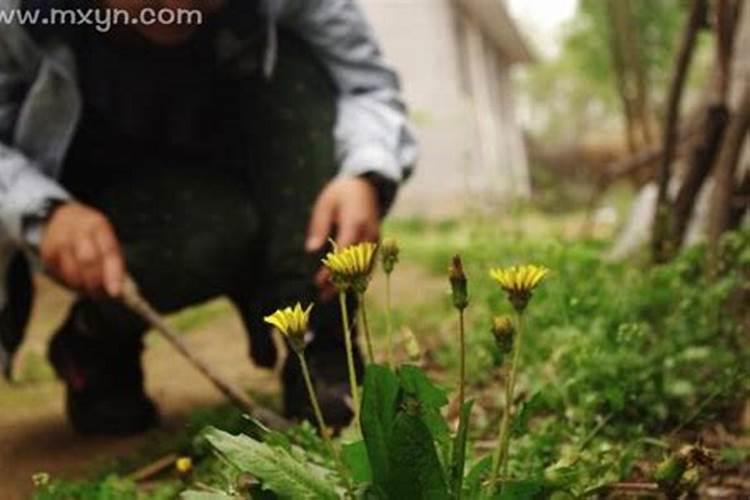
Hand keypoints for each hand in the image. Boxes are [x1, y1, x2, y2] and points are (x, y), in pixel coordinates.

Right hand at [40, 202, 124, 297]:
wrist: (61, 217)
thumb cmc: (92, 234)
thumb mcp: (106, 239)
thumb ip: (113, 261)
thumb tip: (118, 289)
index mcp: (98, 225)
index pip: (108, 251)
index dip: (112, 273)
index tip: (115, 292)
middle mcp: (77, 230)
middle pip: (87, 260)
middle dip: (96, 282)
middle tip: (103, 294)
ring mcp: (59, 240)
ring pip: (71, 272)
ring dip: (83, 286)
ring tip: (91, 290)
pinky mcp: (46, 252)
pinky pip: (59, 275)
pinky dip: (70, 283)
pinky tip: (77, 282)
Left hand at [306, 176, 379, 299]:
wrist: (367, 186)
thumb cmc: (341, 194)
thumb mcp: (325, 204)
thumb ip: (319, 226)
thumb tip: (311, 249)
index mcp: (355, 222)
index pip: (343, 252)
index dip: (331, 270)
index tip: (317, 282)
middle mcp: (369, 234)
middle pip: (355, 265)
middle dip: (338, 282)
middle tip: (321, 296)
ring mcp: (376, 240)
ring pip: (364, 268)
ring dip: (347, 284)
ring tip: (329, 296)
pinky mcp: (377, 244)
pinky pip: (369, 265)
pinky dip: (357, 278)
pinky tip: (344, 287)